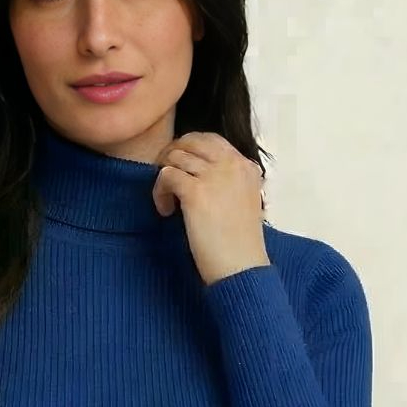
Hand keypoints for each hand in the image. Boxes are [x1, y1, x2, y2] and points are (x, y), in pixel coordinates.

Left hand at [151, 131, 270, 285]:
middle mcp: (232, 165)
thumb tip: (197, 174)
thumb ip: (230, 182)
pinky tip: (165, 211)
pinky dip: (159, 192)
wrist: (241, 267)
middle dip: (172, 155)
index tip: (181, 170)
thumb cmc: (240, 244)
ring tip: (168, 202)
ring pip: (175, 157)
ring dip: (164, 178)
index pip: (211, 140)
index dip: (189, 150)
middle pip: (191, 141)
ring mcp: (214, 176)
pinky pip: (166, 176)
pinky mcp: (196, 192)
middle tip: (165, 178)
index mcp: (246, 166)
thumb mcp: (245, 202)